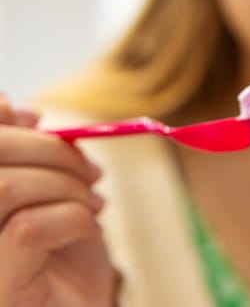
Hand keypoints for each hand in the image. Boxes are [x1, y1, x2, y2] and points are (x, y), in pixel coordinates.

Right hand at [0, 98, 114, 306]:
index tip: (39, 119)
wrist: (80, 305)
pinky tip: (92, 230)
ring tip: (95, 204)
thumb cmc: (62, 247)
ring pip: (6, 187)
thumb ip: (28, 153)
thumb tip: (14, 108)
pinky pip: (29, 228)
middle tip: (92, 172)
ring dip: (67, 187)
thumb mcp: (49, 191)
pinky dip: (74, 218)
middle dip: (51, 150)